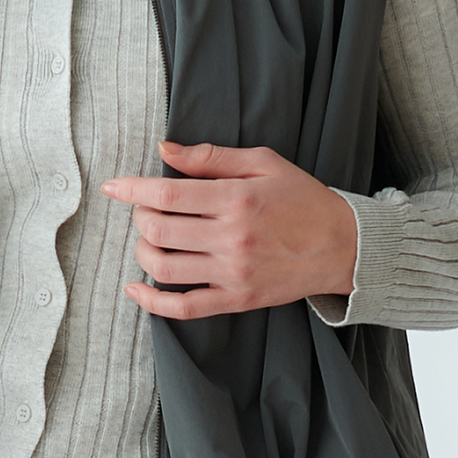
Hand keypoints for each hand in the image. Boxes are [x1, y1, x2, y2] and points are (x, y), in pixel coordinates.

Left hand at [100, 140, 357, 319]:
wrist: (344, 247)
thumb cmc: (303, 199)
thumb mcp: (263, 163)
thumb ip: (211, 157)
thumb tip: (164, 149)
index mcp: (236, 200)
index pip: (167, 195)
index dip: (132, 190)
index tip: (112, 187)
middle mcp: (231, 238)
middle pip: (158, 230)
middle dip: (141, 217)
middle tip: (148, 209)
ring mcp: (232, 273)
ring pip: (163, 268)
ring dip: (143, 252)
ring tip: (149, 240)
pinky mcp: (236, 299)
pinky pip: (184, 308)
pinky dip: (152, 302)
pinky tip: (136, 288)